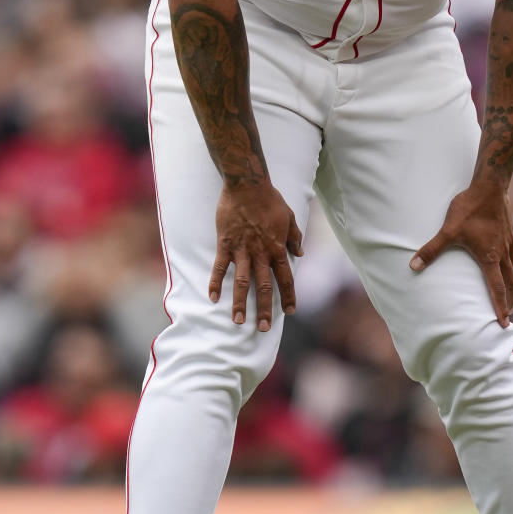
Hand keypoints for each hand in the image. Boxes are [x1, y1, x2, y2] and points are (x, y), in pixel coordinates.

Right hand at [209, 183, 302, 331]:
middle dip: (264, 309)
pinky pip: (220, 267)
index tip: (289, 311)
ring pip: (241, 282)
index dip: (288, 296)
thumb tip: (300, 253)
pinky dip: (215, 282)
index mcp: (277, 248)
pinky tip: (212, 298)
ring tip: (238, 321)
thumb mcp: (289, 217)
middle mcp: (260, 253)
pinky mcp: (225, 244)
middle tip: (262, 328)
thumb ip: (294, 237)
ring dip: (239, 303)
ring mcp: (241, 250)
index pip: (285, 278)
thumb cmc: (269, 199)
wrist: (247, 185)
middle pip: (263, 287)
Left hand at [410, 181, 512, 327]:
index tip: (504, 322)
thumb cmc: (469, 209)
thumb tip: (413, 265)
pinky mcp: (510, 231)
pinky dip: (511, 265)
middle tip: (508, 315)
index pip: (496, 288)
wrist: (491, 186)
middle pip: (509, 282)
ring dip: (511, 283)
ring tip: (509, 293)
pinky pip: (512, 254)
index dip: (499, 306)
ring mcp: (508, 242)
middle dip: (508, 300)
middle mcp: (503, 253)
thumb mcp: (448, 231)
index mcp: (490, 257)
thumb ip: (431, 249)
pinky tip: (507, 262)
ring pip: (512, 268)